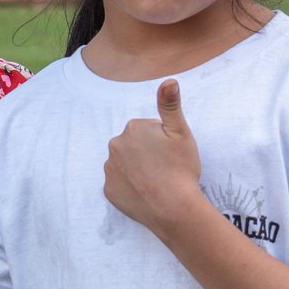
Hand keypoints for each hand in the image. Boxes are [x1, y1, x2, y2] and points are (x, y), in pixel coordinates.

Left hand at [103, 79, 203, 230]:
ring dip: (137, 169)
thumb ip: (170, 105)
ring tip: (156, 182)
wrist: (173, 208)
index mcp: (132, 128)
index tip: (171, 153)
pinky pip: (119, 184)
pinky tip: (145, 193)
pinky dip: (130, 187)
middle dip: (147, 153)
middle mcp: (115, 146)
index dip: (163, 141)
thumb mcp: (180, 132)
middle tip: (165, 168)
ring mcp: (109, 170)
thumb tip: (169, 80)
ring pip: (125, 164)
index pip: (148, 129)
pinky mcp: (108, 191)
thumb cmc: (180, 168)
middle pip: (134, 145)